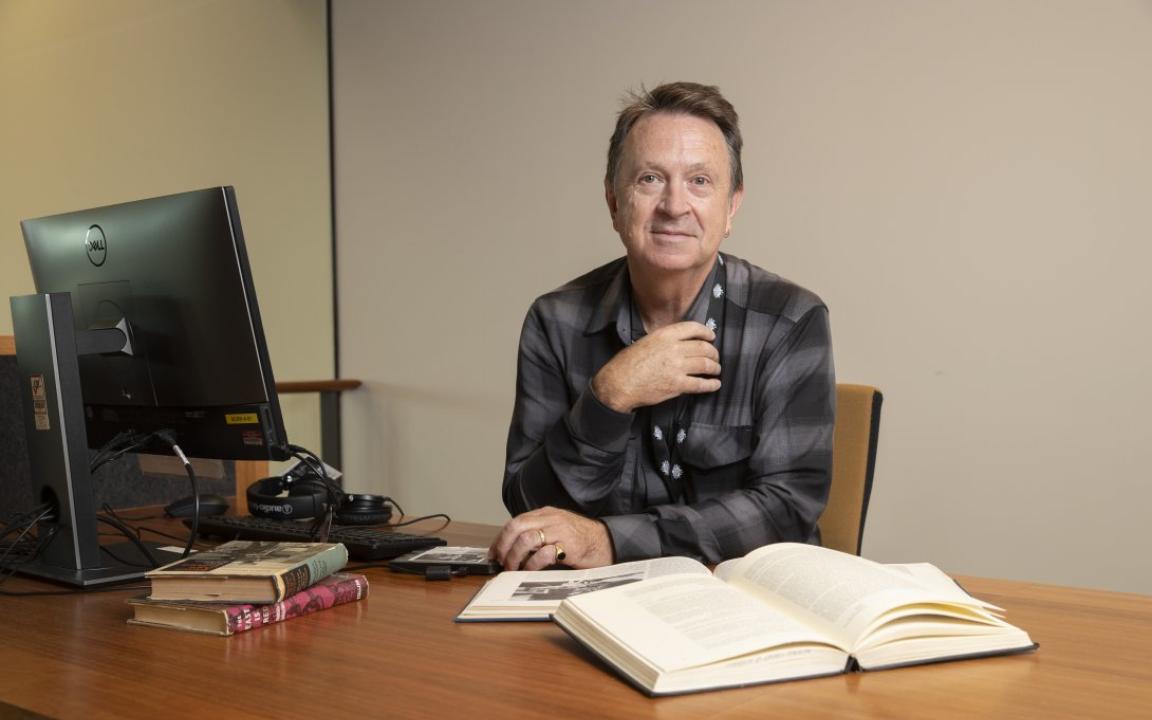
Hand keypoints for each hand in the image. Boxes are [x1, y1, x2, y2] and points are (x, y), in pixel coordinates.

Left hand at [489, 507, 613, 570]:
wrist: (607, 542)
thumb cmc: (580, 539)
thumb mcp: (556, 529)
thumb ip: (538, 533)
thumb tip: (512, 550)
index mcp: (546, 513)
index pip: (515, 522)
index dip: (500, 538)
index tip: (494, 553)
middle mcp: (551, 519)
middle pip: (516, 527)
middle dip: (503, 546)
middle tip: (501, 561)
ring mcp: (560, 531)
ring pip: (526, 539)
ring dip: (515, 556)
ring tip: (513, 568)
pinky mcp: (569, 546)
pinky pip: (543, 553)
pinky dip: (531, 564)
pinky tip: (529, 570)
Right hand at [591, 321, 720, 412]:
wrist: (619, 383)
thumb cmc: (627, 363)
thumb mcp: (645, 341)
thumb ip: (664, 340)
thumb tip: (679, 342)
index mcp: (665, 335)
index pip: (693, 328)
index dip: (706, 332)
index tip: (711, 336)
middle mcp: (674, 349)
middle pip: (704, 347)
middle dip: (713, 353)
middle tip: (715, 357)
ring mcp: (677, 367)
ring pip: (706, 365)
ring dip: (714, 367)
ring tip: (715, 370)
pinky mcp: (678, 385)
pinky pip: (701, 384)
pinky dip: (711, 384)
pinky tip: (714, 384)